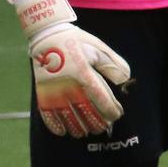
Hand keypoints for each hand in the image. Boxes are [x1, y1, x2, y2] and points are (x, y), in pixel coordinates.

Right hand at [12, 0, 131, 138]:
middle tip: (103, 128)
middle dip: (96, 122)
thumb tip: (125, 80)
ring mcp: (53, 89)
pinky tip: (63, 131)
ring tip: (84, 132)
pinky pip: (47, 113)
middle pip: (85, 111)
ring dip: (77, 127)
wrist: (47, 34)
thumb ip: (113, 64)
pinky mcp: (42, 91)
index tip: (116, 115)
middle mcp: (68, 83)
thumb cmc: (76, 41)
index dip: (110, 110)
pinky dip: (55, 124)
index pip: (100, 98)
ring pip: (67, 115)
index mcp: (83, 72)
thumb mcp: (98, 47)